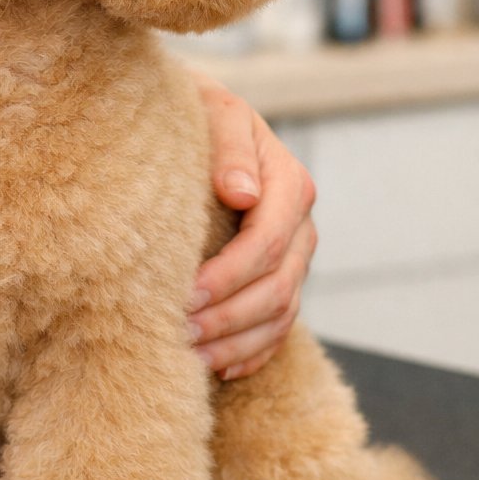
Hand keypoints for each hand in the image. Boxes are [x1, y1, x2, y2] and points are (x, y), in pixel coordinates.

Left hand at [188, 75, 316, 380]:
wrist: (198, 121)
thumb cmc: (199, 114)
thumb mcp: (215, 112)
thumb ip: (230, 147)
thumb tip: (244, 194)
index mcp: (289, 183)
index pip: (268, 243)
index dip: (229, 275)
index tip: (186, 293)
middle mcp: (300, 225)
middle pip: (276, 287)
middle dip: (228, 316)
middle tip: (180, 333)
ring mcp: (295, 257)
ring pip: (280, 315)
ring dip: (236, 343)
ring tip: (190, 357)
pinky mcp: (281, 279)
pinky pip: (277, 329)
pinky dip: (250, 353)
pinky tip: (217, 368)